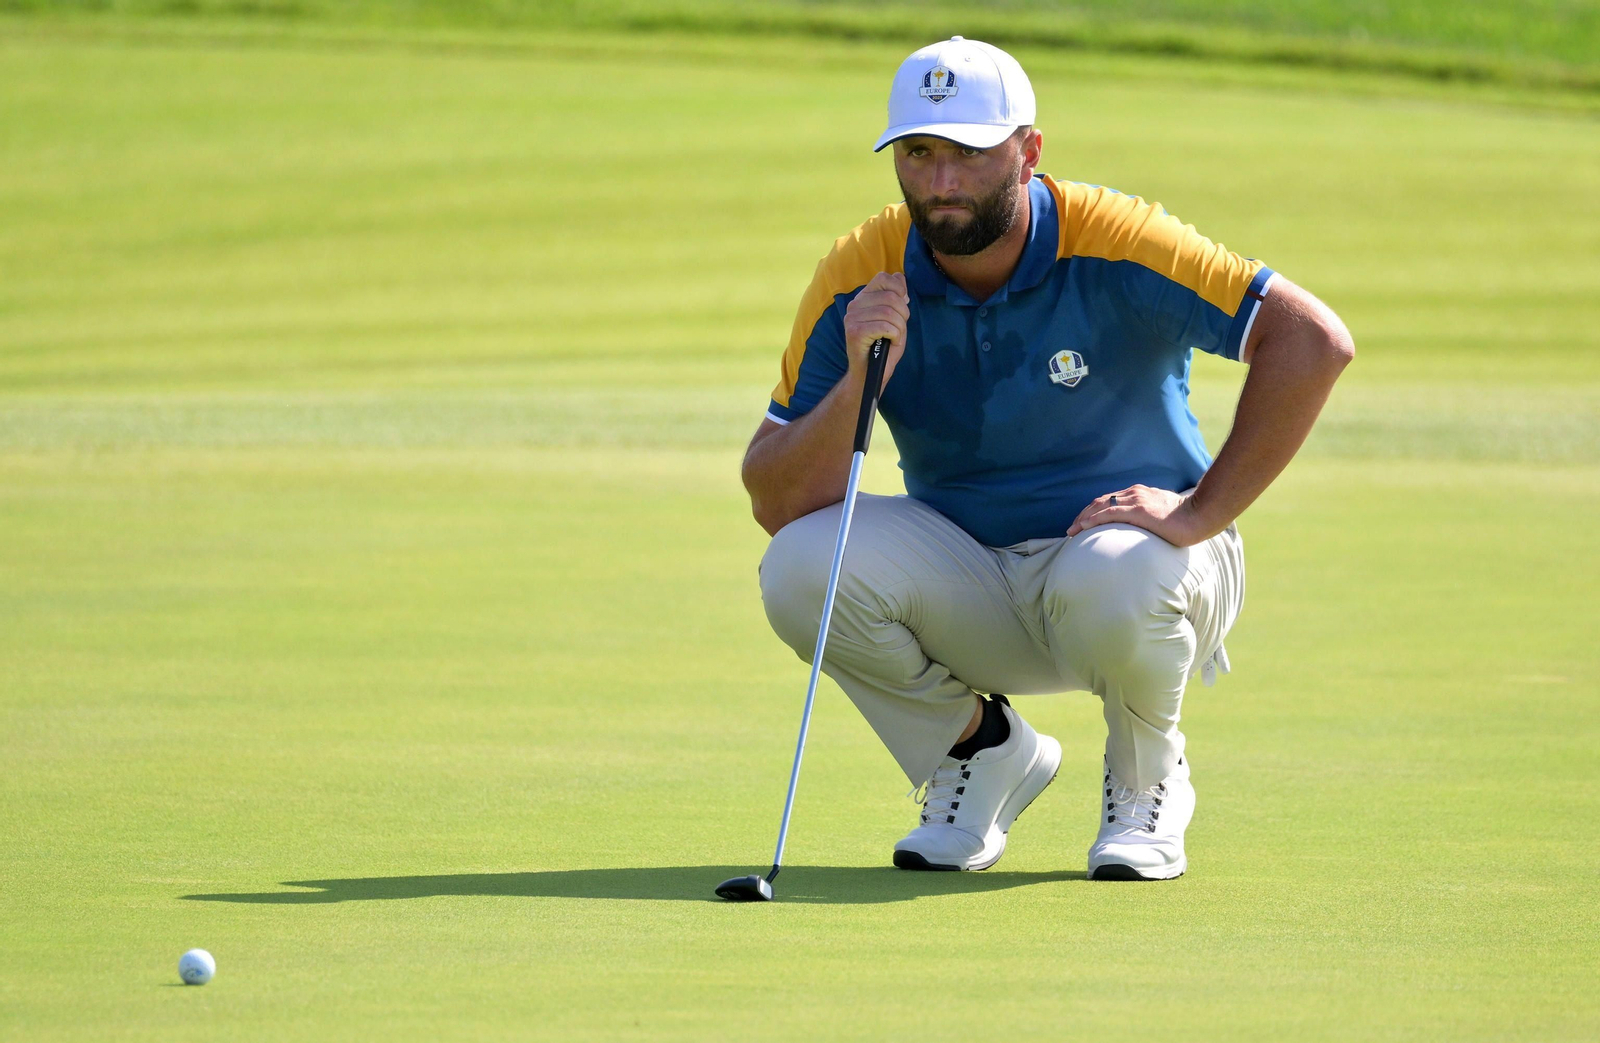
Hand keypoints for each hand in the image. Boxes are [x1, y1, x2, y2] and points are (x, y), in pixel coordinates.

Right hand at [842, 272, 908, 385]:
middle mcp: (854, 305)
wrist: (870, 374)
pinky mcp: (854, 332)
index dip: (899, 289)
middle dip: (903, 314)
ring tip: (894, 337)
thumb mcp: (895, 318)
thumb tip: (899, 277)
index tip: (903, 307)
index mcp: (863, 298)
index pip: (883, 278)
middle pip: (890, 296)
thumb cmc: (883, 347)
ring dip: (899, 327)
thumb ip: (897, 297)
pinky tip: (890, 342)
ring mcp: (852, 318)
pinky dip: (895, 335)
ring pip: (889, 312)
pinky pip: (885, 326)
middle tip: (899, 329)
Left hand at [1066, 485, 1217, 546]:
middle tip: (1072, 529)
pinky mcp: (1138, 510)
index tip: (1083, 523)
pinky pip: (1109, 513)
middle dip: (1084, 514)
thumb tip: (1148, 531)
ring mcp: (1136, 500)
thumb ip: (1152, 517)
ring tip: (1072, 531)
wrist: (1200, 515)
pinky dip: (1093, 520)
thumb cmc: (1187, 518)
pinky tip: (1083, 528)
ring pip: (1101, 506)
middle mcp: (1135, 493)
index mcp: (1140, 494)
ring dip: (1083, 518)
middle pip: (1101, 501)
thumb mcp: (1165, 514)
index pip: (1110, 500)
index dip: (1094, 511)